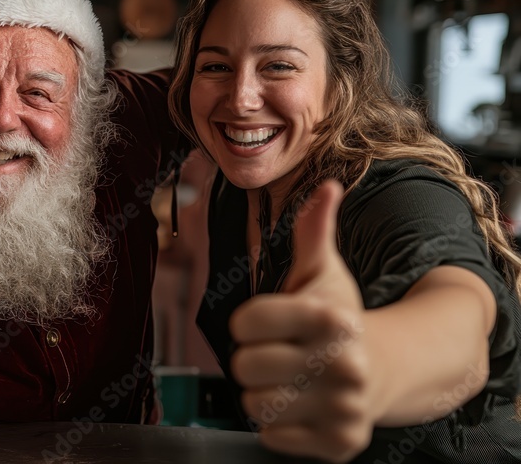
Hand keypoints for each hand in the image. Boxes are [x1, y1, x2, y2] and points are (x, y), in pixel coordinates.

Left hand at [230, 181, 374, 462]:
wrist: (383, 369)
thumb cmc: (338, 318)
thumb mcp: (324, 272)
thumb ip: (313, 232)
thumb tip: (326, 186)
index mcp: (330, 317)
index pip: (242, 322)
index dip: (247, 322)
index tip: (269, 321)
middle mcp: (344, 363)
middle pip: (244, 366)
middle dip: (253, 359)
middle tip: (279, 354)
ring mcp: (344, 406)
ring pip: (255, 404)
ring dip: (264, 393)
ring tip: (289, 380)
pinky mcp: (340, 442)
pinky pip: (272, 437)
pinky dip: (280, 427)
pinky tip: (303, 406)